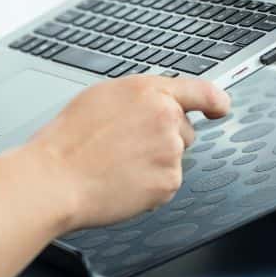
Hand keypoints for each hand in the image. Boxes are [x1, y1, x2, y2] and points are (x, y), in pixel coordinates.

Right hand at [20, 75, 230, 231]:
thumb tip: (156, 101)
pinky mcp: (168, 182)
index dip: (216, 100)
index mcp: (150, 92)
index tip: (221, 107)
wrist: (55, 179)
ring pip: (174, 157)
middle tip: (127, 146)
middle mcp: (167, 118)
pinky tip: (123, 181)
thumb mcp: (104, 96)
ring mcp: (170, 152)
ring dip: (156, 162)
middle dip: (165, 138)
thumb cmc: (69, 140)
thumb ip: (141, 96)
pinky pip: (166, 183)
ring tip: (118, 164)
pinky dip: (150, 185)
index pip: (200, 91)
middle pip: (185, 130)